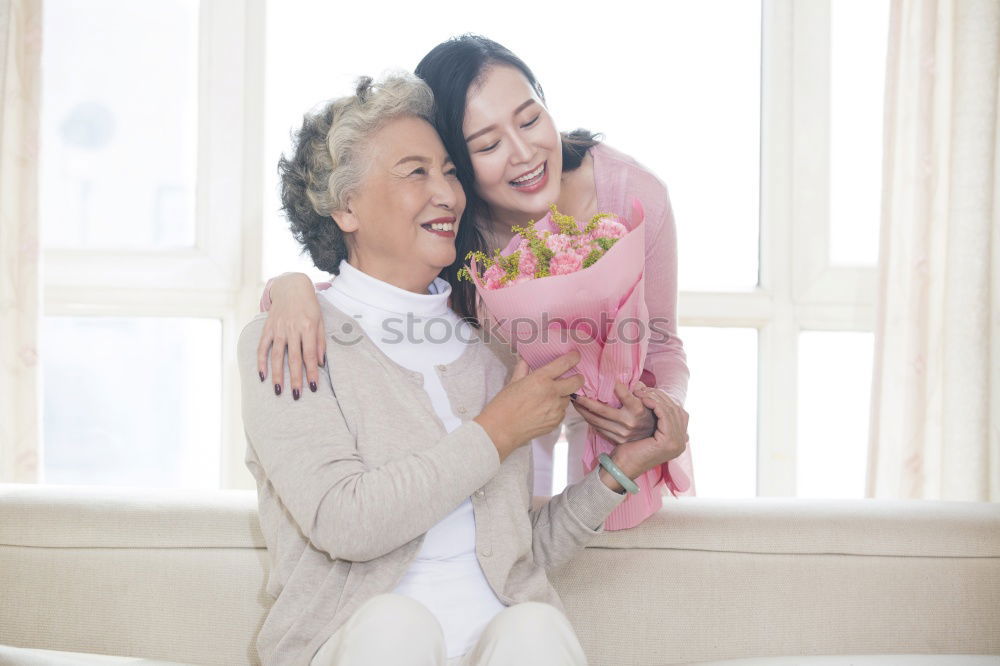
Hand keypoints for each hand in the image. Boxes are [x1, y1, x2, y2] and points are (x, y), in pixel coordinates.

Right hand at [257, 273, 326, 398]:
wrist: (292, 287)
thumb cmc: (309, 306)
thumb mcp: (320, 321)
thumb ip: (320, 342)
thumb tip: (320, 363)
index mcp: (307, 327)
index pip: (310, 355)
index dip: (312, 373)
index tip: (313, 387)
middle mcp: (292, 329)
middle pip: (294, 358)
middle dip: (295, 378)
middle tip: (296, 395)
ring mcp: (278, 328)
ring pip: (277, 355)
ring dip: (277, 374)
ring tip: (278, 390)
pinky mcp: (267, 328)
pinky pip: (262, 347)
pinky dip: (261, 361)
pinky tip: (262, 375)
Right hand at [475, 352, 584, 461]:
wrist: (501, 429)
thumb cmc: (504, 405)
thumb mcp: (513, 383)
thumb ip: (523, 369)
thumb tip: (525, 360)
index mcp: (541, 379)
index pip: (564, 364)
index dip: (573, 358)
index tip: (575, 356)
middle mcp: (552, 393)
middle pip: (577, 382)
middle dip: (578, 378)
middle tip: (574, 377)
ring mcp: (556, 409)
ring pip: (568, 398)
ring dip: (563, 396)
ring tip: (549, 398)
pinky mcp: (556, 422)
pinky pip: (562, 412)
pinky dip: (557, 409)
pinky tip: (544, 410)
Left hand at [571, 381, 656, 443]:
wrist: (654, 437)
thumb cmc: (648, 414)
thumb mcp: (647, 399)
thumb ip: (637, 389)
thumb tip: (623, 378)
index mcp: (637, 409)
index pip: (624, 395)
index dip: (616, 387)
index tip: (605, 378)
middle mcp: (628, 422)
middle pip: (602, 410)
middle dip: (585, 402)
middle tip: (575, 394)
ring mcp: (622, 433)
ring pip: (597, 421)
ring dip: (583, 412)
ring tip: (575, 403)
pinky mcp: (617, 440)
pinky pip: (599, 429)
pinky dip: (589, 421)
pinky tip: (584, 413)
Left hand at [611, 387, 688, 478]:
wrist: (624, 466)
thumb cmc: (631, 448)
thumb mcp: (647, 429)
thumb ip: (654, 416)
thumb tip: (648, 390)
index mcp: (679, 440)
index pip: (677, 412)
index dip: (663, 399)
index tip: (648, 391)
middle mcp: (681, 442)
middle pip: (675, 409)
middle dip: (659, 396)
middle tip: (643, 388)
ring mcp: (678, 442)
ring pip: (670, 410)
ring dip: (655, 398)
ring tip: (641, 392)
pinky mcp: (669, 441)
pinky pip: (665, 414)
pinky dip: (655, 404)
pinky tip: (644, 399)